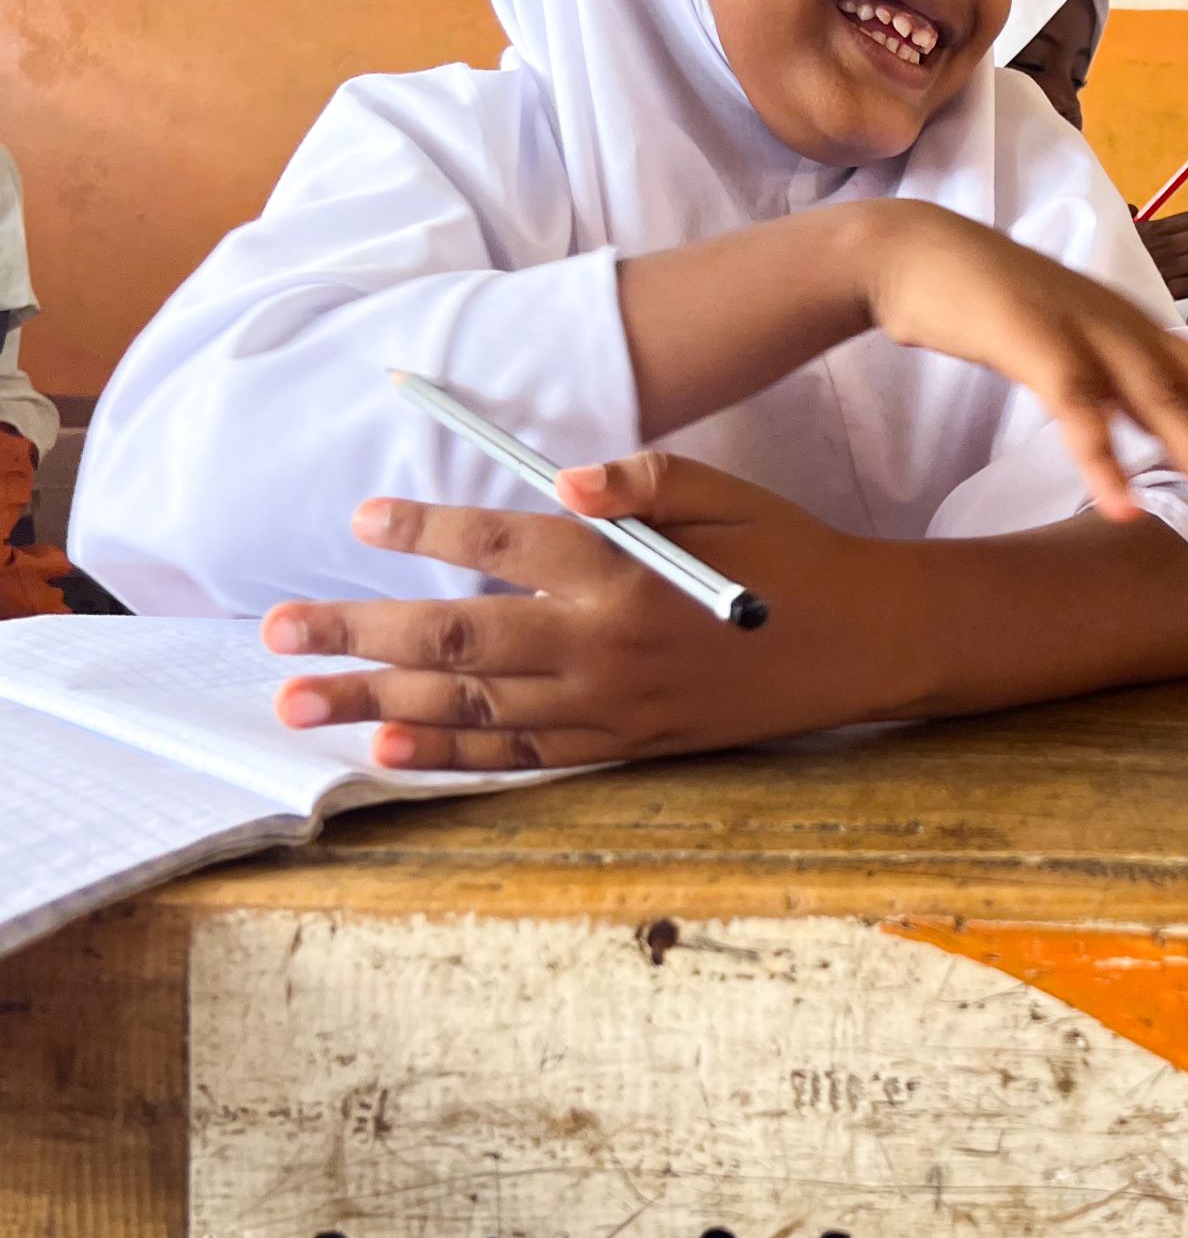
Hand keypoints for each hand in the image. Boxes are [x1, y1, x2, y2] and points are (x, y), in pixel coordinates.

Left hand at [265, 454, 881, 769]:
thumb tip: (559, 480)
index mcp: (626, 572)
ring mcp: (611, 705)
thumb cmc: (790, 554)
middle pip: (457, 641)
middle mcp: (606, 645)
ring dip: (376, 708)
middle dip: (357, 635)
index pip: (501, 546)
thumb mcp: (726, 494)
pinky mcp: (626, 745)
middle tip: (276, 635)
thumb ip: (642, 479)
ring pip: (472, 709)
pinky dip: (452, 758)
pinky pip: (521, 757)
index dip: (425, 532)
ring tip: (298, 703)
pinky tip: (389, 754)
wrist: (863, 643)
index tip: (362, 522)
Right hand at [865, 203, 1187, 529]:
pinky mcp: (1037, 348)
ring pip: (1162, 410)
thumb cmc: (996, 306)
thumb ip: (1117, 384)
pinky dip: (1103, 464)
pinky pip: (1078, 415)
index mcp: (1140, 332)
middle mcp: (1129, 332)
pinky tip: (1124, 510)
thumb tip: (1159, 430)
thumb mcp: (1075, 343)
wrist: (920, 256)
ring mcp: (1087, 336)